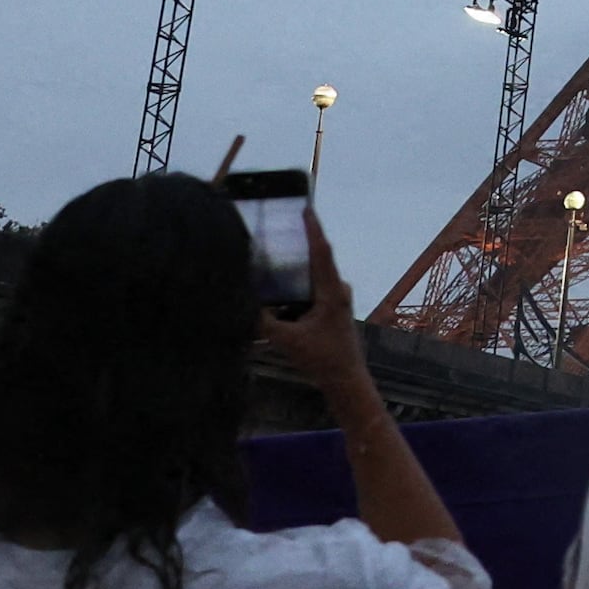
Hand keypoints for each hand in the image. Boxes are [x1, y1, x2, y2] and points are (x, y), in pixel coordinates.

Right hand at [251, 215, 376, 412]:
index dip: (313, 229)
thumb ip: (264, 323)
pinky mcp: (332, 309)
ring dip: (296, 267)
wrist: (345, 379)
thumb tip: (242, 304)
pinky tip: (278, 289)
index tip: (306, 208)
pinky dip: (297, 286)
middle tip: (280, 227)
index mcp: (332, 291)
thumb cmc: (322, 359)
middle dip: (300, 243)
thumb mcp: (288, 340)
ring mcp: (337, 299)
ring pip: (314, 276)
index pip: (322, 252)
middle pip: (317, 259)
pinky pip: (312, 289)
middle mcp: (337, 289)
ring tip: (274, 256)